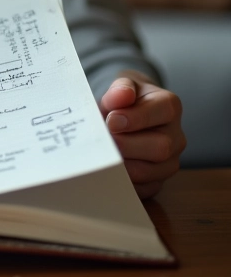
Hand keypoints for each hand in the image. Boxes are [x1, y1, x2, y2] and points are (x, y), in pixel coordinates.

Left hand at [100, 70, 185, 199]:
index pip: (163, 112)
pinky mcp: (156, 181)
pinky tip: (106, 170)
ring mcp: (168, 162)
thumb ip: (121, 88)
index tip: (112, 119)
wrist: (119, 114)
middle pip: (160, 147)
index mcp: (169, 107)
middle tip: (104, 140)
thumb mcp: (121, 87)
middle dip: (127, 144)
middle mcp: (175, 136)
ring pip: (150, 172)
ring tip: (101, 154)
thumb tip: (121, 95)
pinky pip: (142, 189)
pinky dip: (122, 181)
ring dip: (121, 164)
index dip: (136, 118)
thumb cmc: (121, 101)